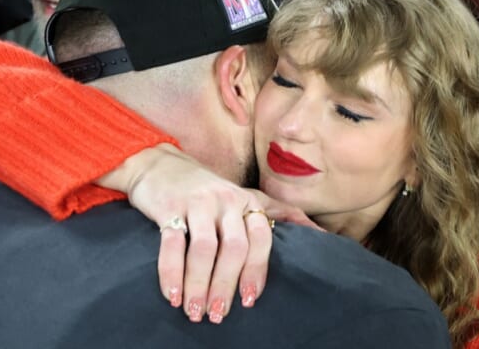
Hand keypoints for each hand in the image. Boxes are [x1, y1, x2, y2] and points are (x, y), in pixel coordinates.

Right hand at [97, 143, 317, 322]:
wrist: (157, 164)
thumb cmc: (205, 189)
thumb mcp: (244, 195)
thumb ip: (279, 212)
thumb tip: (320, 233)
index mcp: (247, 202)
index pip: (261, 239)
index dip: (257, 271)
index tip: (248, 300)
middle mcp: (226, 200)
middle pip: (235, 248)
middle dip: (227, 285)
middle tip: (218, 314)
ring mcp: (197, 203)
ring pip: (205, 249)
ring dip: (200, 284)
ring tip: (194, 311)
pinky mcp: (169, 207)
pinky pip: (173, 244)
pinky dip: (172, 273)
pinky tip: (172, 295)